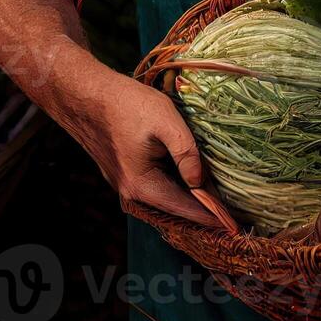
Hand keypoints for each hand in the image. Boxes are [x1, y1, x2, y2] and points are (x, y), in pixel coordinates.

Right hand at [82, 71, 223, 228]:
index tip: (236, 225)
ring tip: (217, 197)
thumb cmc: (126, 104)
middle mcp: (131, 192)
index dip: (212, 216)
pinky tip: (190, 178)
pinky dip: (173, 186)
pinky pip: (154, 186)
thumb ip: (186, 153)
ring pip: (163, 197)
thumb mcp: (166, 122)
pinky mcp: (122, 172)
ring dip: (188, 198)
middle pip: (175, 207)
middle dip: (203, 209)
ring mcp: (123, 183)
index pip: (186, 209)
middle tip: (234, 212)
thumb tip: (200, 183)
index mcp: (142, 186)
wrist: (84, 94)